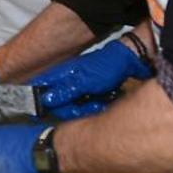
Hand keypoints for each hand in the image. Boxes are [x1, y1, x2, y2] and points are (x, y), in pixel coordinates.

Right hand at [30, 39, 151, 117]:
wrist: (128, 60)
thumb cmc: (106, 67)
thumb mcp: (84, 82)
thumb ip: (64, 92)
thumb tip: (45, 101)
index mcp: (59, 76)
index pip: (45, 97)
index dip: (54, 108)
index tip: (68, 112)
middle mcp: (65, 81)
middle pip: (60, 105)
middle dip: (75, 109)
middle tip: (89, 106)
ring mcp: (76, 85)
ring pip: (74, 106)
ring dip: (86, 108)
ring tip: (99, 102)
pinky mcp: (87, 89)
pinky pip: (85, 104)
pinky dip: (94, 105)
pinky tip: (103, 102)